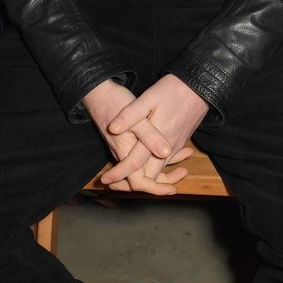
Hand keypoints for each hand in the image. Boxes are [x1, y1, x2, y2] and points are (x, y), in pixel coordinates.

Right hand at [83, 79, 175, 195]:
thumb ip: (149, 136)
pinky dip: (160, 153)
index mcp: (126, 152)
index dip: (156, 188)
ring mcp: (125, 148)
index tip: (173, 189)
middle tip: (183, 173)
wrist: (98, 92)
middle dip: (164, 180)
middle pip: (144, 176)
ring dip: (164, 166)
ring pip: (146, 165)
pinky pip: (144, 154)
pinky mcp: (128, 140)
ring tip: (185, 158)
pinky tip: (173, 143)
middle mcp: (124, 154)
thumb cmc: (115, 103)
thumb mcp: (136, 118)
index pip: (139, 181)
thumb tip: (165, 152)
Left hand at [101, 75, 208, 194]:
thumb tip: (112, 128)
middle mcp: (168, 148)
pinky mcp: (180, 142)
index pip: (135, 165)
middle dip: (131, 183)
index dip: (119, 174)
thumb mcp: (149, 97)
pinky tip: (145, 163)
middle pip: (149, 176)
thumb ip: (131, 115)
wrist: (202, 86)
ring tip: (125, 176)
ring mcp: (176, 146)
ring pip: (159, 171)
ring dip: (143, 177)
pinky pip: (166, 162)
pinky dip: (155, 168)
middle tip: (113, 183)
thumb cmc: (173, 90)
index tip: (105, 179)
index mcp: (157, 138)